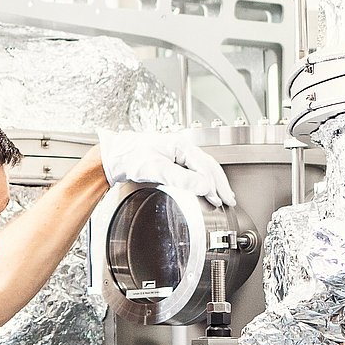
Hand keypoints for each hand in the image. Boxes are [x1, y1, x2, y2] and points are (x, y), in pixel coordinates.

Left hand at [98, 130, 236, 207]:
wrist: (115, 155)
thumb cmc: (131, 157)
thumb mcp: (158, 169)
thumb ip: (182, 178)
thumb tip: (204, 186)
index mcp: (182, 146)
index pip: (206, 167)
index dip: (215, 185)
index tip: (221, 199)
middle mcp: (182, 147)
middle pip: (208, 166)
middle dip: (220, 184)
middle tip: (229, 199)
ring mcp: (177, 153)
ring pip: (202, 168)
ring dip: (213, 182)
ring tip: (221, 195)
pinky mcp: (171, 160)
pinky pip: (193, 170)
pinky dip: (202, 180)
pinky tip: (203, 188)